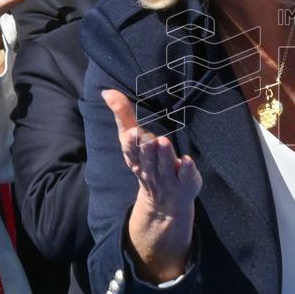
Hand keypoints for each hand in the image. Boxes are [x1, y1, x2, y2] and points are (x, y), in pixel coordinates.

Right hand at [104, 89, 201, 283]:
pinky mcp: (185, 183)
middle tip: (147, 137)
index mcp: (135, 159)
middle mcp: (150, 170)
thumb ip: (123, 115)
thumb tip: (106, 91)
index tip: (131, 132)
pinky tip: (187, 159)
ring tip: (163, 141)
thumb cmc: (147, 163)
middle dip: (146, 149)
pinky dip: (186, 169)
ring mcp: (168, 178)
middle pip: (147, 159)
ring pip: (165, 166)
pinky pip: (185, 176)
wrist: (165, 202)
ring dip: (164, 154)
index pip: (131, 151)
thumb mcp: (133, 141)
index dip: (131, 143)